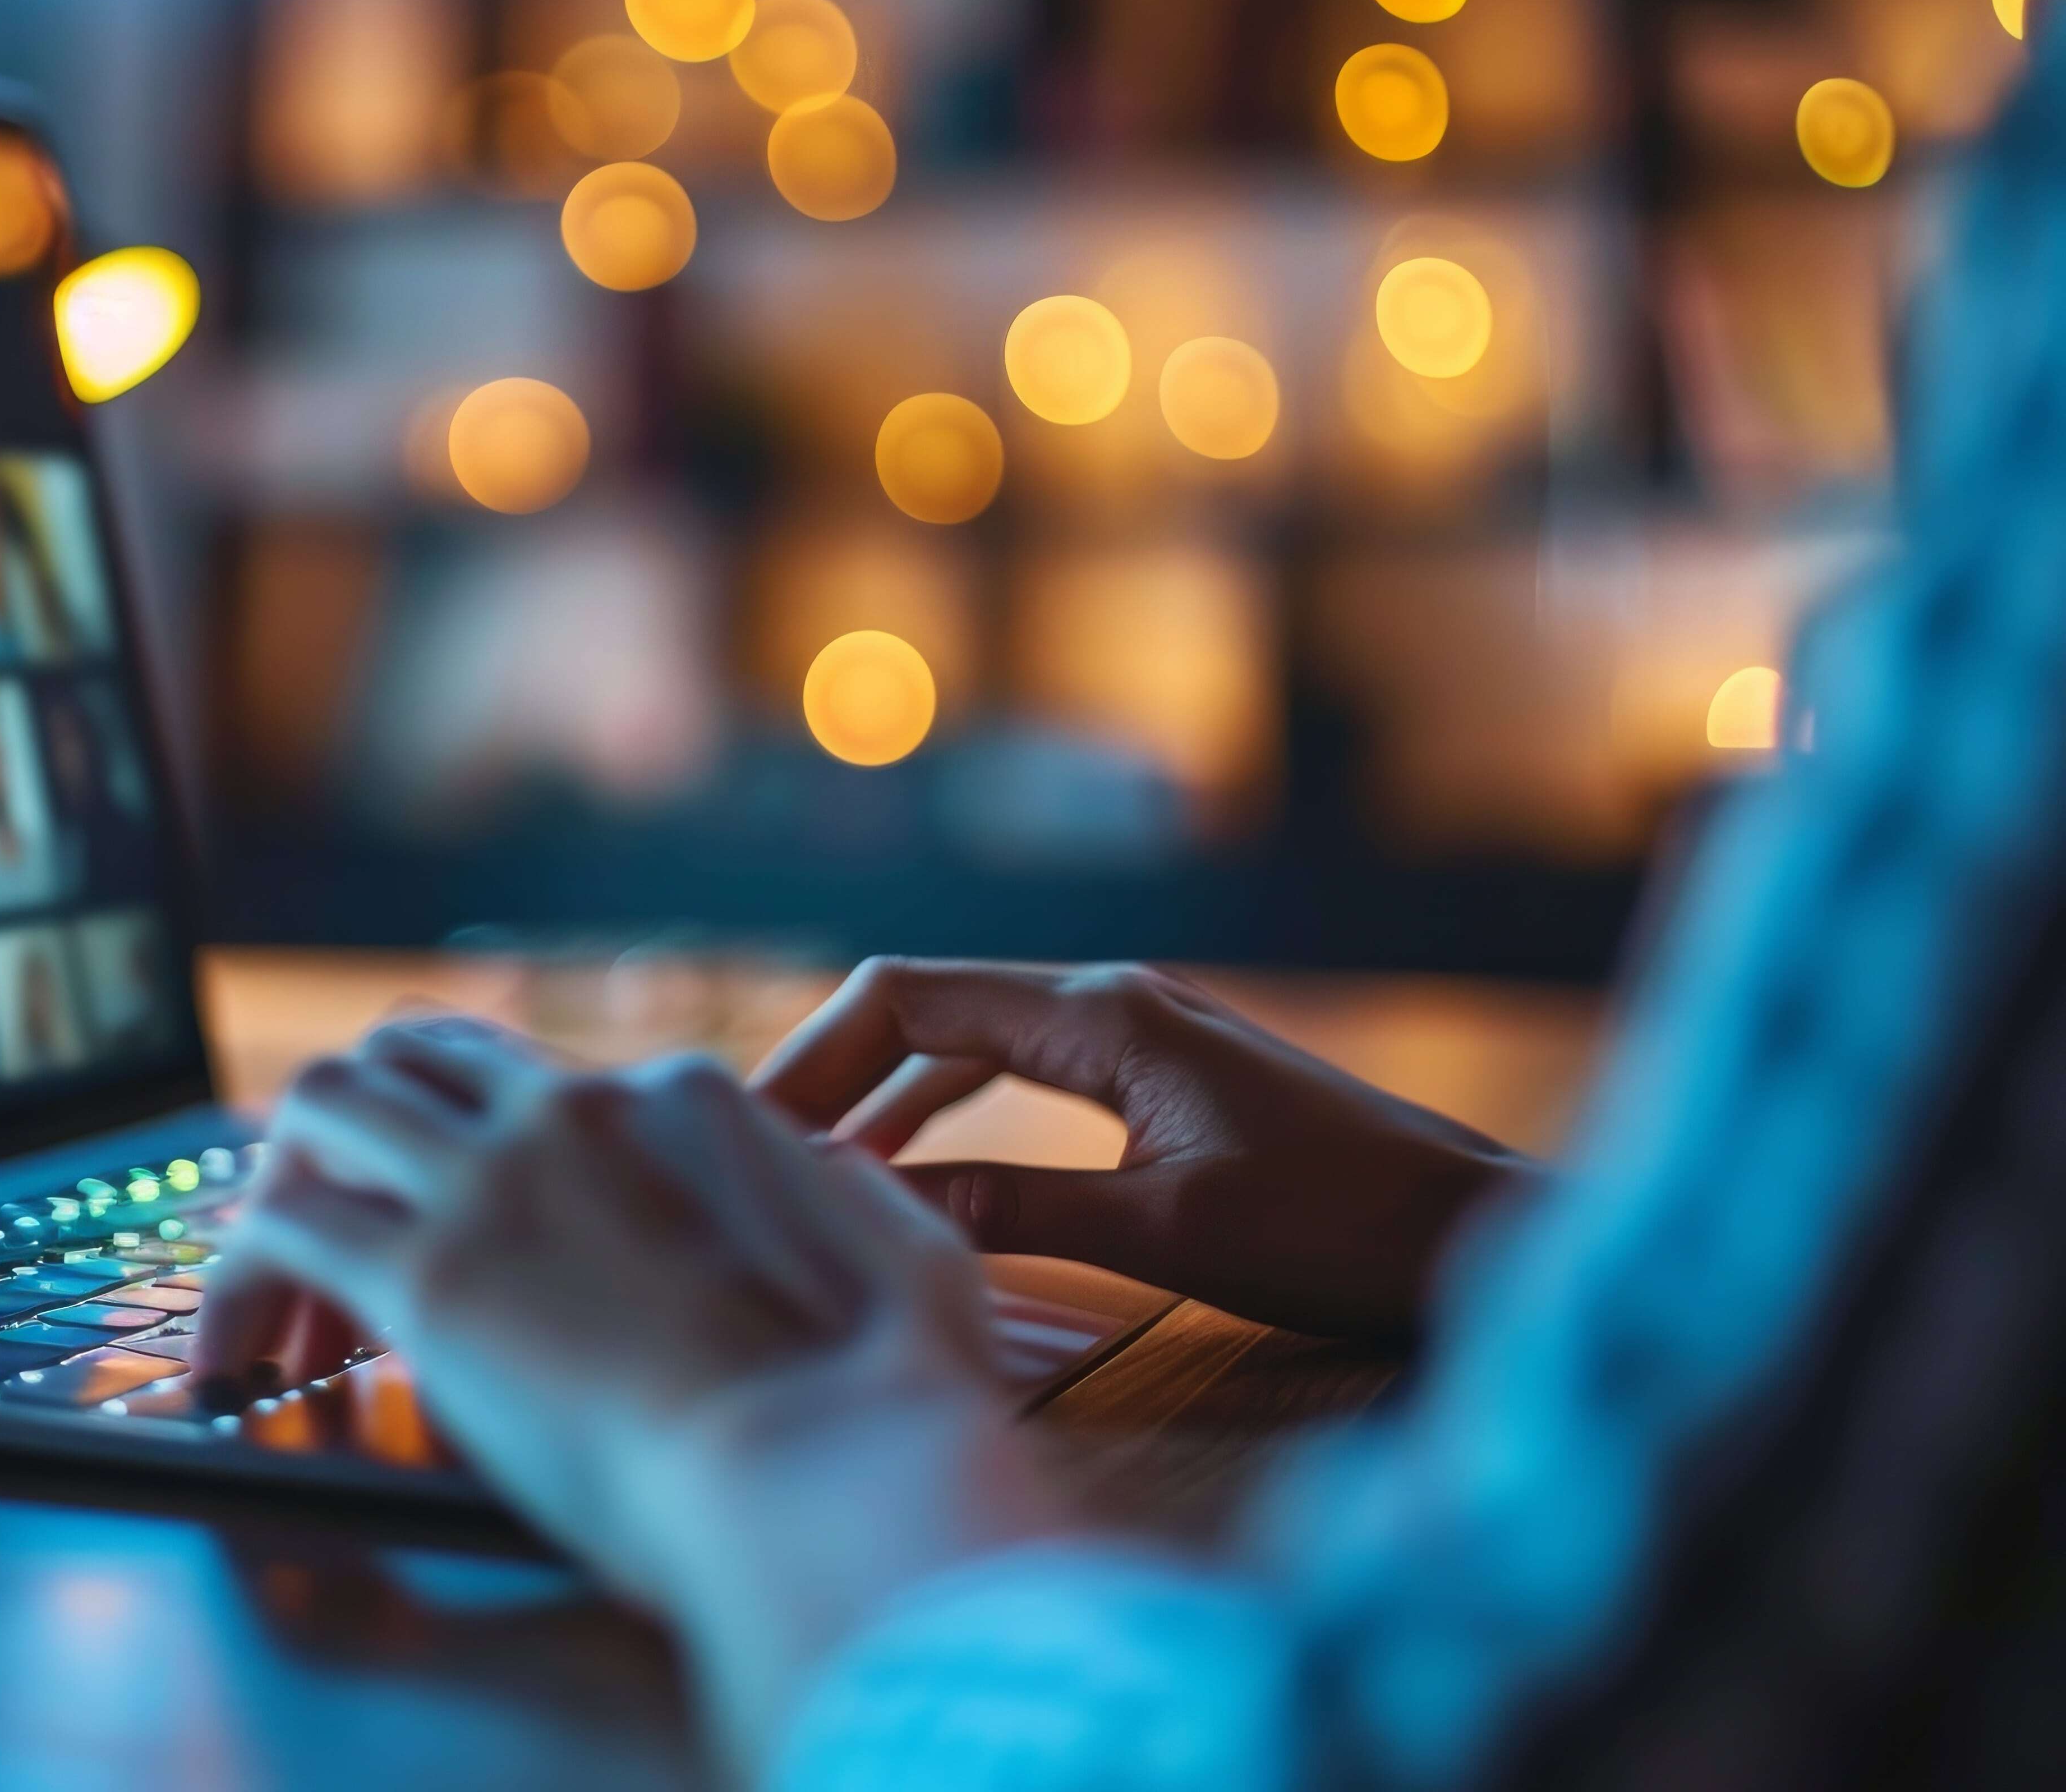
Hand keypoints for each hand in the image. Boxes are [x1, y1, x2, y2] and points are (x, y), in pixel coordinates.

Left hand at [198, 1018, 1065, 1773]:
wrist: (831, 1475)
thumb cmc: (886, 1401)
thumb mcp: (901, 1252)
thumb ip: (849, 1197)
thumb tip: (825, 1175)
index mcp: (686, 1098)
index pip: (540, 1081)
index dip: (482, 1155)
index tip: (468, 1239)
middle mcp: (574, 1109)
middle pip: (410, 1056)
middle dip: (355, 1136)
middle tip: (334, 1247)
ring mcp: (491, 1183)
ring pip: (320, 1108)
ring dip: (281, 1192)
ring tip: (267, 1312)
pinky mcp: (425, 1276)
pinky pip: (275, 1232)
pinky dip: (233, 1291)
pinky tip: (233, 1371)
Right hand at [753, 959, 1541, 1340]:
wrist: (1475, 1234)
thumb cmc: (1336, 1231)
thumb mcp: (1165, 1231)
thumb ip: (1018, 1208)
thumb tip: (881, 1203)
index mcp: (1102, 1016)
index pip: (908, 996)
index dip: (814, 1056)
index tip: (755, 1132)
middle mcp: (1112, 999)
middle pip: (927, 1005)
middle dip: (834, 1071)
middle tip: (760, 1154)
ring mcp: (1141, 1032)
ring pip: (972, 1038)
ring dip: (890, 1093)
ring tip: (820, 1166)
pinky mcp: (1163, 1075)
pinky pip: (1023, 1070)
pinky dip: (955, 1109)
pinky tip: (921, 1167)